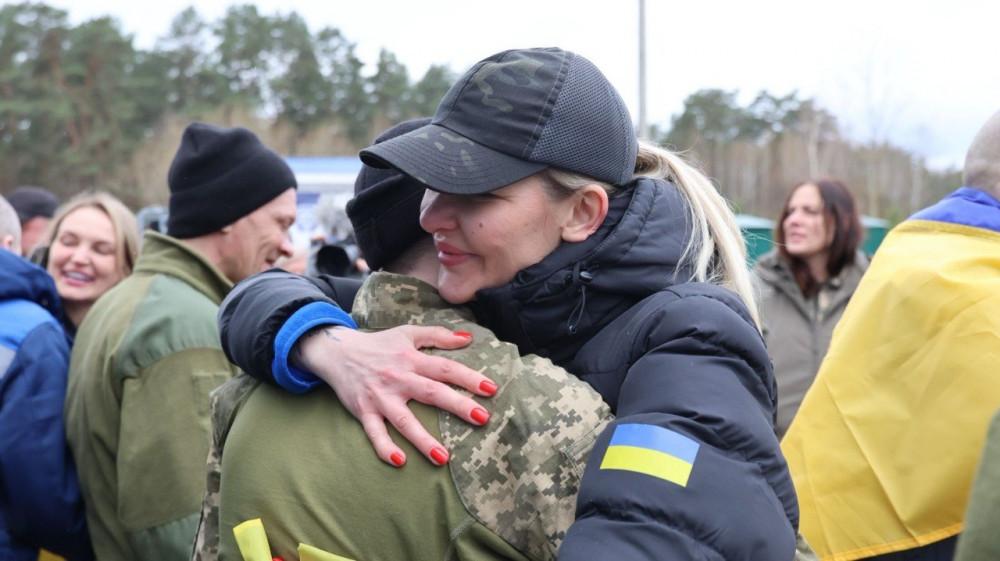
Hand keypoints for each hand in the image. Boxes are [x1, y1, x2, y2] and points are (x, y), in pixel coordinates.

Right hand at [294, 325, 497, 466]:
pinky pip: (374, 433)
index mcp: (411, 358)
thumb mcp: (407, 333)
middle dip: (457, 405)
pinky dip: (384, 448)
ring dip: (423, 439)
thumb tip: (468, 338)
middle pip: (431, 393)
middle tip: (482, 418)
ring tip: (444, 457)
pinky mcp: (364, 411)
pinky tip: (400, 461)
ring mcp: (380, 397)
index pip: (445, 368)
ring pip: (403, 420)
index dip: (468, 378)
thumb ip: (438, 335)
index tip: (491, 389)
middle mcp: (398, 378)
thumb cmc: (379, 344)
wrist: (337, 351)